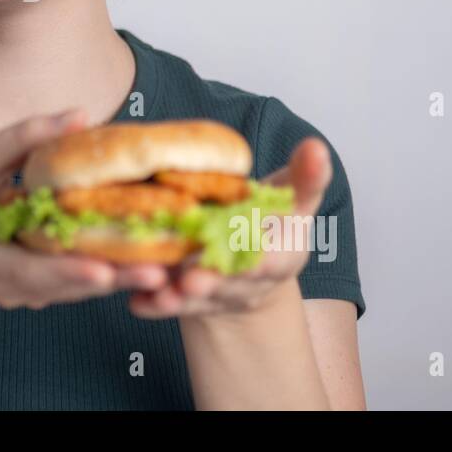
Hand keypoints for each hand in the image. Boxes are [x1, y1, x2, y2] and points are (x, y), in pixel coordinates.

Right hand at [0, 108, 169, 308]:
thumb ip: (25, 137)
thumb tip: (82, 115)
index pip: (27, 272)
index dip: (66, 273)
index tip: (103, 271)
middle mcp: (9, 289)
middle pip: (66, 287)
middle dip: (113, 279)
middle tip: (159, 273)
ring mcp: (30, 295)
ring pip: (81, 290)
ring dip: (123, 280)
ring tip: (170, 271)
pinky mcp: (49, 291)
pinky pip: (83, 283)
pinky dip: (116, 272)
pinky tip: (157, 262)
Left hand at [127, 137, 332, 320]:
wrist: (250, 265)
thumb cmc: (270, 222)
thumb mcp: (293, 200)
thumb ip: (306, 178)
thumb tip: (316, 146)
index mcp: (276, 255)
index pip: (272, 261)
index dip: (262, 262)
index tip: (253, 261)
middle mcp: (243, 280)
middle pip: (226, 284)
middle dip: (210, 282)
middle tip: (191, 278)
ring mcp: (211, 294)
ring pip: (192, 298)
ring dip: (175, 297)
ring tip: (158, 289)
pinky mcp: (181, 299)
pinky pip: (163, 305)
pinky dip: (150, 305)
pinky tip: (135, 301)